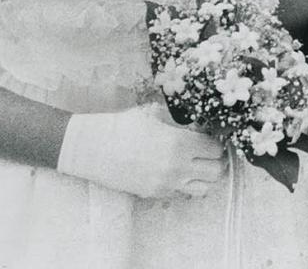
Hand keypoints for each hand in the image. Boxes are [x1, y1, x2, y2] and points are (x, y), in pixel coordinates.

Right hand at [57, 104, 228, 198]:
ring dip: (205, 177)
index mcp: (179, 143)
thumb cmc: (122, 126)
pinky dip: (186, 185)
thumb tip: (199, 124)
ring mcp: (165, 184)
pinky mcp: (153, 194)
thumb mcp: (156, 114)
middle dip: (217, 161)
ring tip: (197, 165)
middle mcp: (176, 167)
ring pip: (203, 188)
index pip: (216, 149)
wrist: (90, 148)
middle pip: (216, 171)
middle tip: (210, 153)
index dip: (217, 143)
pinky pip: (182, 194)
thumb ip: (181, 121)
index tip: (212, 138)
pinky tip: (178, 172)